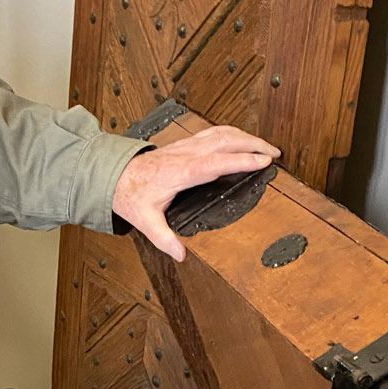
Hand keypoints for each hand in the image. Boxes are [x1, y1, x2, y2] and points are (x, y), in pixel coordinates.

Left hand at [111, 125, 280, 262]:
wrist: (112, 174)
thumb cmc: (129, 194)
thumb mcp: (145, 220)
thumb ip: (164, 239)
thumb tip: (181, 255)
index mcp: (182, 172)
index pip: (218, 162)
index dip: (242, 160)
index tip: (264, 161)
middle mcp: (187, 155)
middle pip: (226, 141)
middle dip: (254, 144)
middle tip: (275, 153)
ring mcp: (186, 147)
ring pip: (221, 133)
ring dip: (246, 137)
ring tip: (265, 145)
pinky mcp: (184, 144)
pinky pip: (213, 133)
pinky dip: (232, 134)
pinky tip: (240, 139)